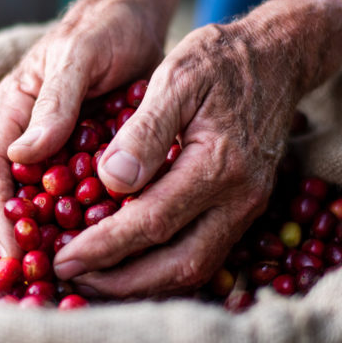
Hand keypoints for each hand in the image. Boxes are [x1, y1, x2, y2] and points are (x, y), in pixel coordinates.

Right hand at [0, 0, 164, 262]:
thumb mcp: (78, 57)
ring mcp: (47, 154)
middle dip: (3, 243)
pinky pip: (61, 206)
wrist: (134, 19)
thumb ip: (54, 103)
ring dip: (30, 245)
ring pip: (24, 210)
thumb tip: (22, 156)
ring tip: (47, 283)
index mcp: (9, 113)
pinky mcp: (76, 164)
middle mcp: (21, 138)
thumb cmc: (102, 29)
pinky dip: (64, 234)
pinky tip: (83, 259)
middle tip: (22, 282)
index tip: (14, 252)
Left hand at [52, 0, 324, 297]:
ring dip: (140, 285)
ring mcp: (246, 210)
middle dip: (119, 282)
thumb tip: (112, 180)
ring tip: (91, 280)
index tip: (62, 259)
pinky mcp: (243, 212)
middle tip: (69, 279)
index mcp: (219, 165)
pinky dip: (161, 270)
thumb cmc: (220, 60)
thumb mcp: (177, 76)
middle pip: (177, 265)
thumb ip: (145, 130)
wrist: (279, 58)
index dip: (104, 246)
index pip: (152, 222)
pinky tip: (127, 266)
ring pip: (193, 270)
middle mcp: (239, 199)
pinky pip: (202, 256)